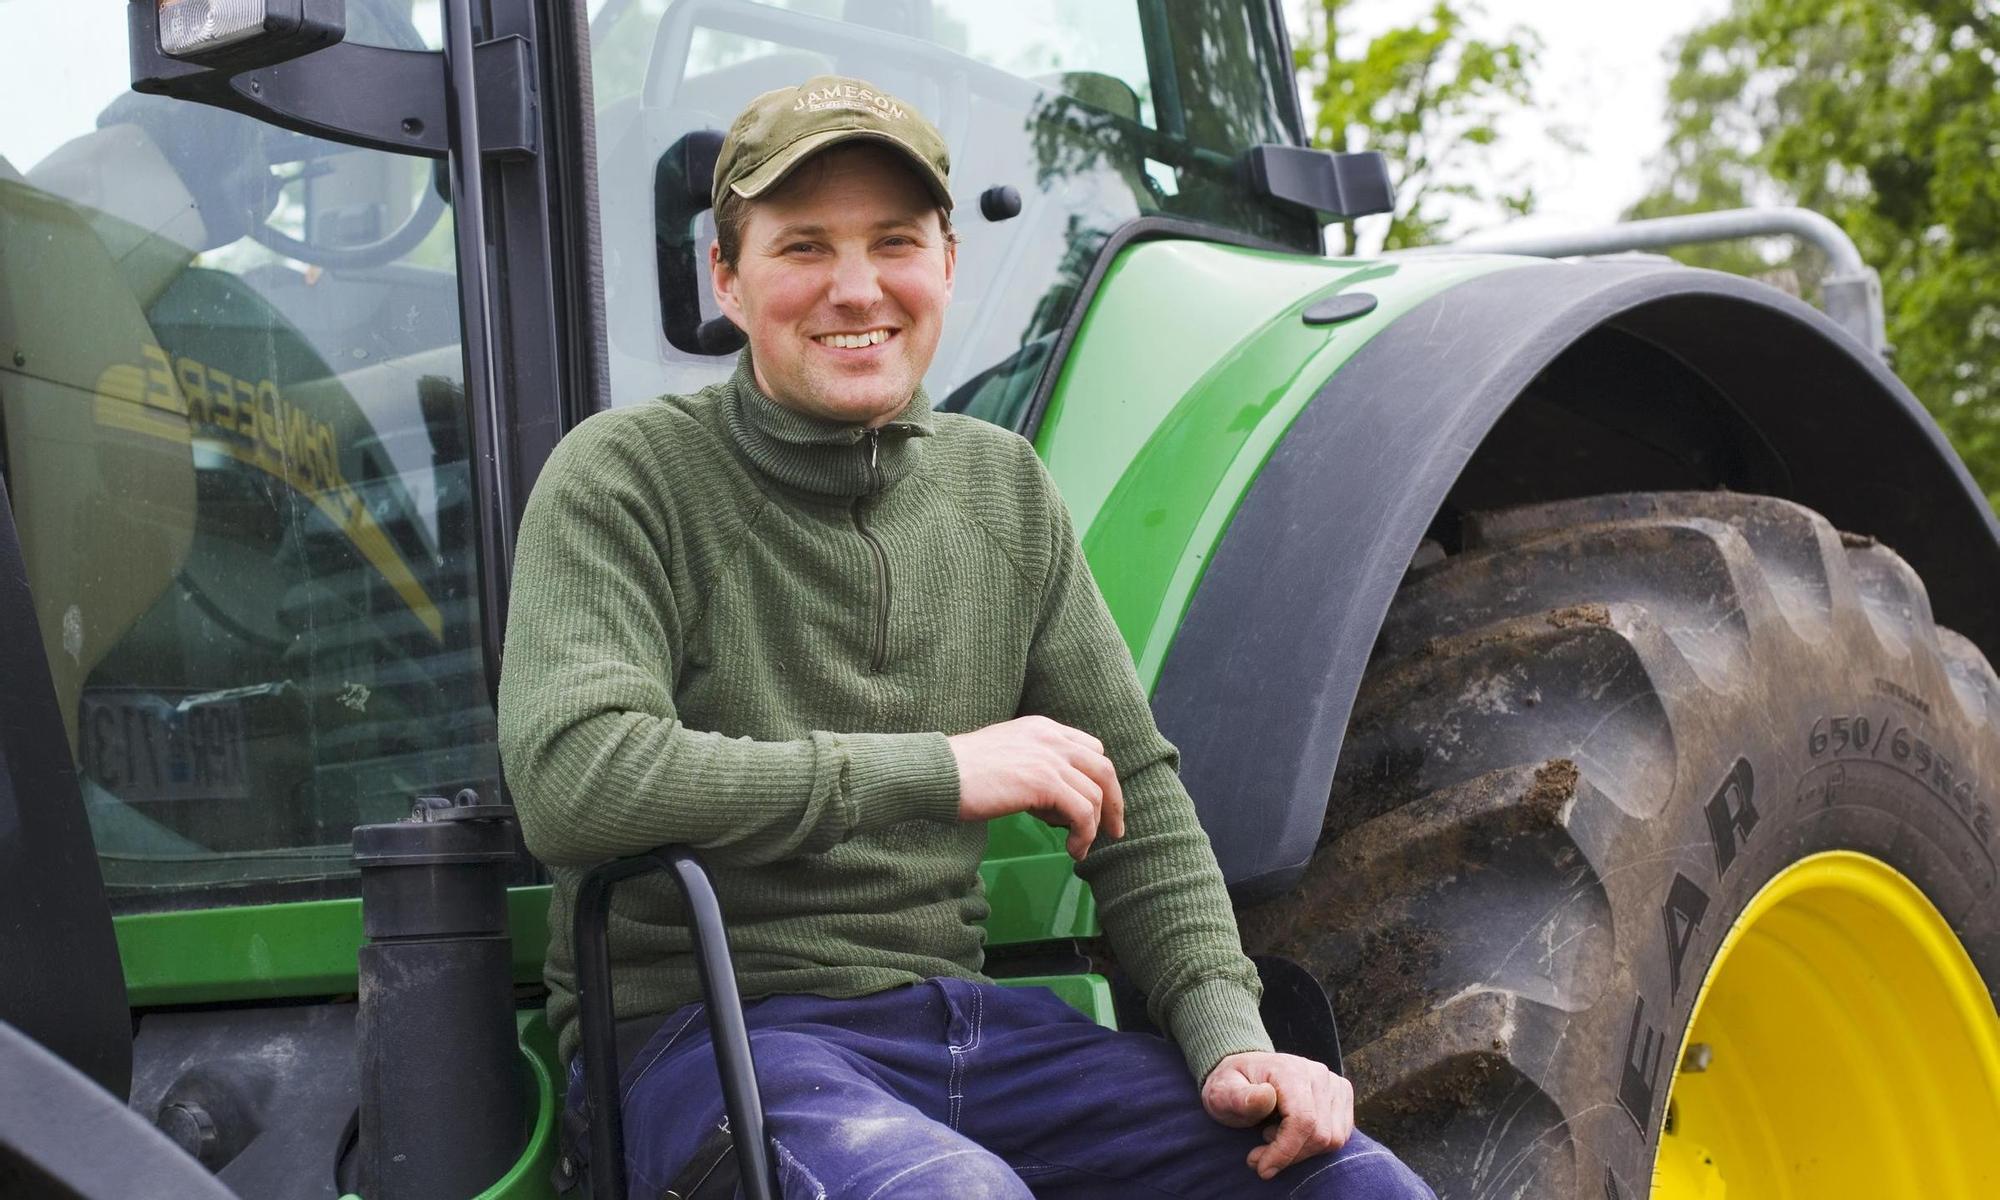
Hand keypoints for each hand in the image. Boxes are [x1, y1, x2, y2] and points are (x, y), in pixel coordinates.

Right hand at [947, 715, 1124, 860]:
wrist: (939, 773)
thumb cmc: (962, 772)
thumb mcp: (1006, 756)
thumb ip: (1034, 767)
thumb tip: (1055, 804)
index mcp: (1042, 728)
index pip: (1091, 749)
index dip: (1100, 779)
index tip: (1100, 805)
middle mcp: (1051, 738)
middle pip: (1103, 769)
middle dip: (1114, 803)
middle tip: (1114, 831)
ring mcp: (1049, 758)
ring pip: (1096, 795)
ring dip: (1093, 828)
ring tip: (1079, 849)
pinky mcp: (1044, 782)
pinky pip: (1083, 812)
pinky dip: (1084, 835)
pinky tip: (1072, 850)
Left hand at [1201, 1051, 1353, 1179]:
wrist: (1247, 1073)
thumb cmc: (1232, 1086)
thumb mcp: (1221, 1092)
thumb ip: (1239, 1097)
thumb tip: (1266, 1098)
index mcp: (1290, 1069)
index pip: (1302, 1120)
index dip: (1285, 1151)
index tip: (1262, 1167)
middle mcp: (1318, 1074)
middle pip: (1319, 1134)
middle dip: (1288, 1155)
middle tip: (1258, 1156)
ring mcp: (1334, 1085)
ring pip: (1332, 1140)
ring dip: (1301, 1152)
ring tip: (1273, 1139)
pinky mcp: (1342, 1097)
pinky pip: (1339, 1137)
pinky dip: (1314, 1147)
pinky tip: (1290, 1136)